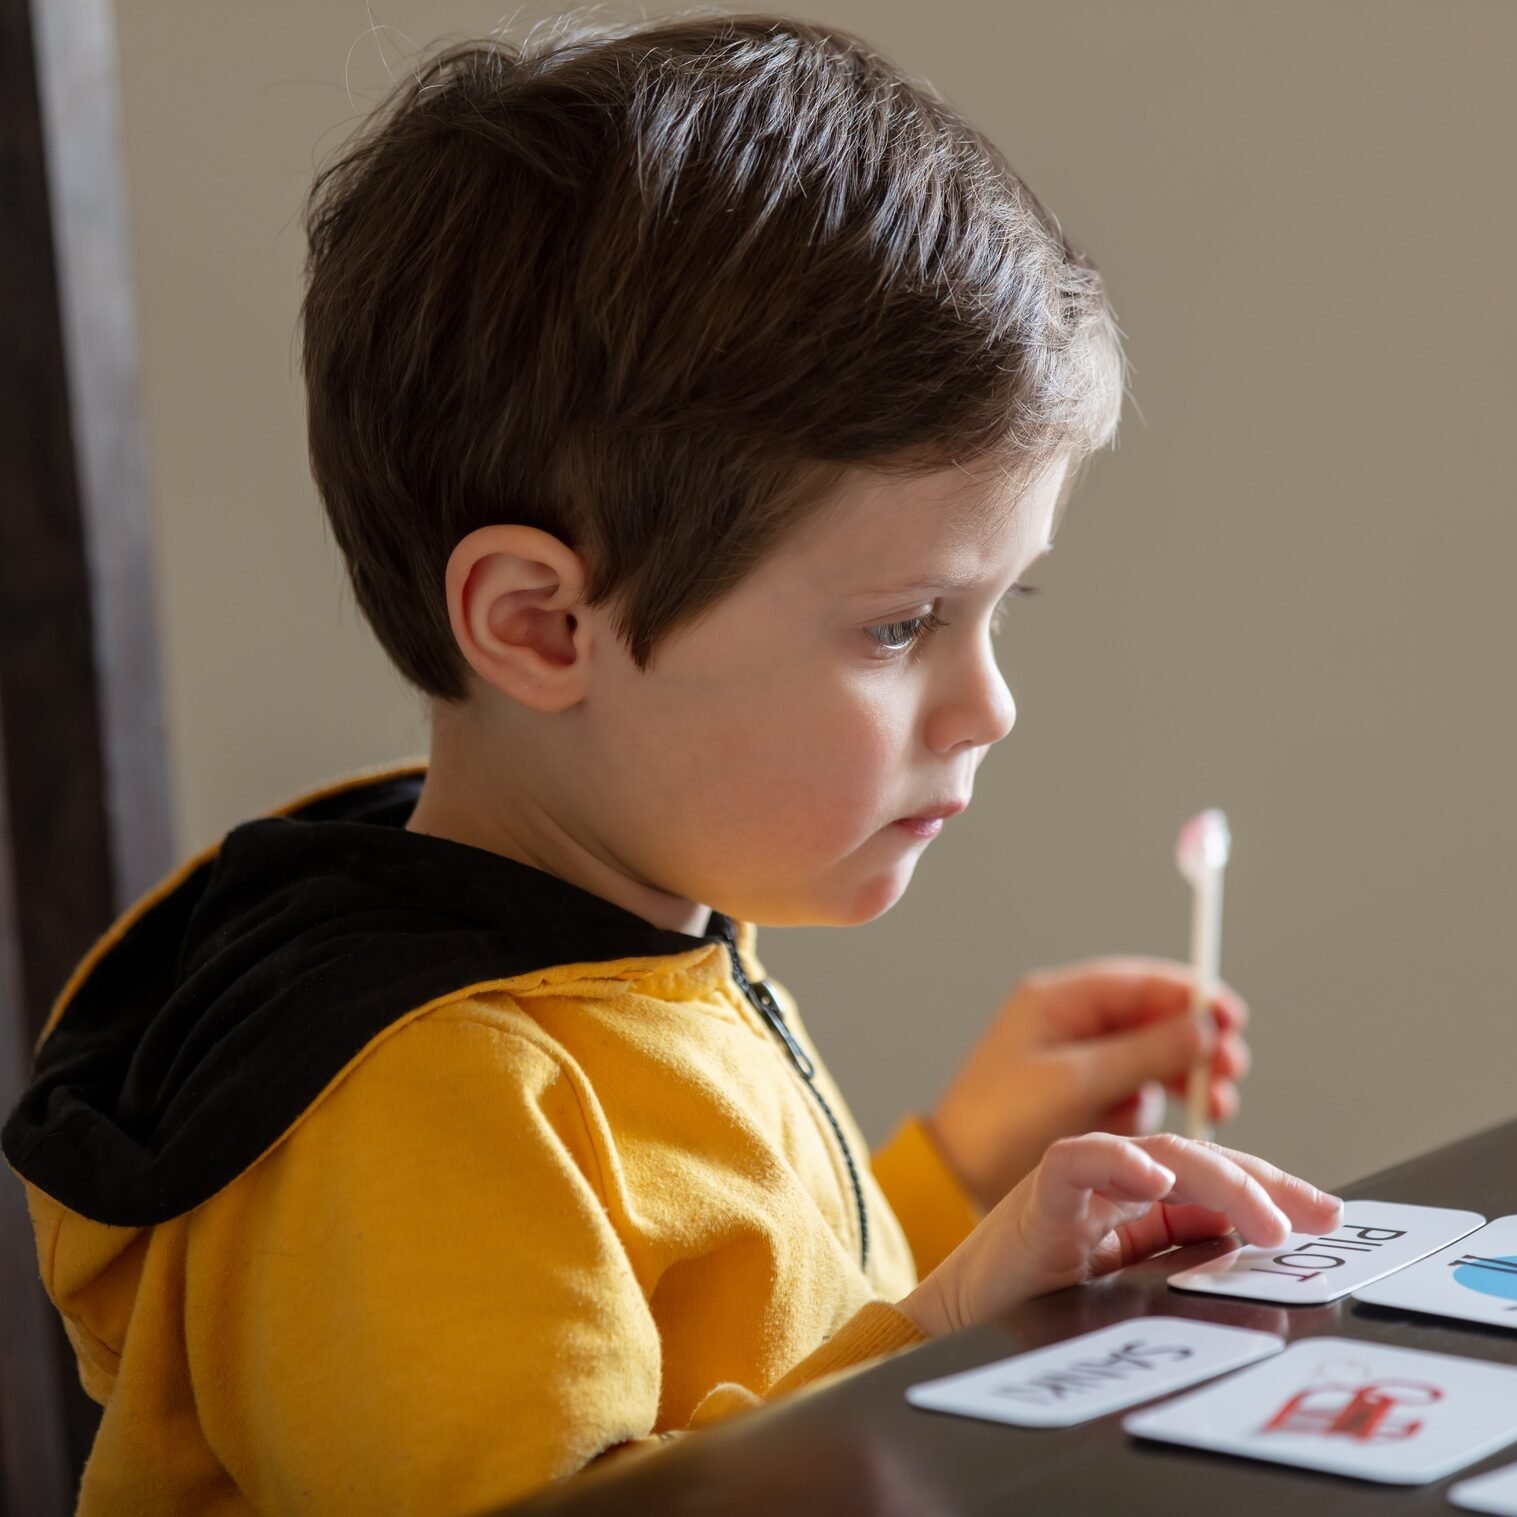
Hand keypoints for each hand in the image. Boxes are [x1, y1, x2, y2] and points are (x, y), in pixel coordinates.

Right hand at [898, 1133, 1341, 1337]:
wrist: (962, 1323)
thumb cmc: (1040, 1304)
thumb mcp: (1135, 1288)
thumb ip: (1185, 1259)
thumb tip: (1256, 1253)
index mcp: (1143, 1204)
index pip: (1218, 1182)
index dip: (1274, 1190)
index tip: (1328, 1215)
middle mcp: (1117, 1183)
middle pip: (1199, 1163)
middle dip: (1261, 1184)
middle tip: (1310, 1220)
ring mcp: (1081, 1183)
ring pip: (1158, 1155)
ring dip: (1218, 1179)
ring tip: (1263, 1218)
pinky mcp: (1040, 1195)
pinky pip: (1080, 1161)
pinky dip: (1118, 1162)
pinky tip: (1156, 1179)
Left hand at [926, 957, 1250, 1209]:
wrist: (958, 1179)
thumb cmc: (1000, 1122)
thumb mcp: (1077, 1082)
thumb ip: (1143, 1052)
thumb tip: (1205, 1027)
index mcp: (1058, 1002)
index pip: (1138, 984)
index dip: (1190, 997)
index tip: (1231, 1019)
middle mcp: (1072, 1026)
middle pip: (1151, 1021)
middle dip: (1194, 1044)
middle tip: (1230, 1069)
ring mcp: (1079, 1064)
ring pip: (1149, 1060)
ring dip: (1183, 1079)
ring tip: (1213, 1106)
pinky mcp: (1084, 1102)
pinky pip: (1134, 1095)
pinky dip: (1154, 1106)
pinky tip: (1159, 1126)